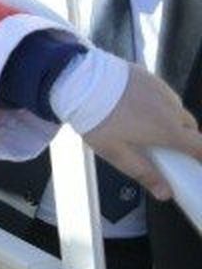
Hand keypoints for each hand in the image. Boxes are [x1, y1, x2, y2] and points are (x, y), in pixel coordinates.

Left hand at [83, 66, 201, 202]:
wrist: (78, 81)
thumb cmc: (96, 119)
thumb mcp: (116, 153)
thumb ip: (143, 173)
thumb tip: (165, 193)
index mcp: (167, 129)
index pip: (201, 146)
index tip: (199, 163)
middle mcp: (170, 107)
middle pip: (190, 127)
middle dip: (184, 138)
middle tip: (165, 147)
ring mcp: (160, 88)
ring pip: (176, 108)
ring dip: (170, 118)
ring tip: (146, 125)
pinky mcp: (148, 75)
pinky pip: (162, 92)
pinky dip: (158, 102)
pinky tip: (138, 106)